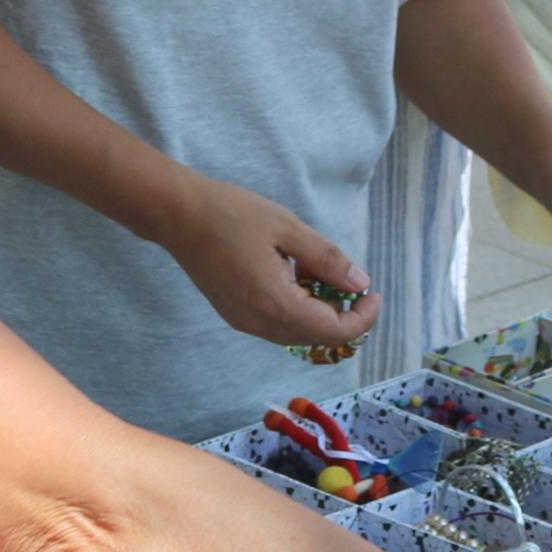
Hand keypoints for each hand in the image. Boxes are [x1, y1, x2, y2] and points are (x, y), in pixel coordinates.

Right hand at [150, 172, 376, 351]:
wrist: (178, 216)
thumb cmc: (232, 214)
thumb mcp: (288, 228)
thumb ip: (327, 259)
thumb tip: (360, 284)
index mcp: (275, 303)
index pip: (333, 331)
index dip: (362, 318)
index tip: (374, 292)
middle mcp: (259, 323)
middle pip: (317, 337)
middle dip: (343, 315)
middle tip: (350, 279)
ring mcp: (245, 323)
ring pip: (298, 333)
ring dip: (320, 312)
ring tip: (318, 271)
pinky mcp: (236, 315)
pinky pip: (278, 324)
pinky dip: (298, 309)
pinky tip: (294, 276)